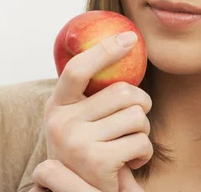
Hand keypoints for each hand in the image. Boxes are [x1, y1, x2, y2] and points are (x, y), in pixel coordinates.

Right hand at [43, 31, 152, 191]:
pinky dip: (144, 153)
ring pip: (137, 116)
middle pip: (123, 92)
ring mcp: (77, 143)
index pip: (78, 69)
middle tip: (134, 120)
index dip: (104, 50)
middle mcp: (61, 122)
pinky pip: (141, 142)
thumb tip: (123, 46)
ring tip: (127, 145)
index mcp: (56, 106)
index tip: (129, 38)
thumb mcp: (81, 121)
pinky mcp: (97, 161)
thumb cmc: (91, 151)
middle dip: (141, 104)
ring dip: (143, 131)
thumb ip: (92, 95)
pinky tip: (130, 162)